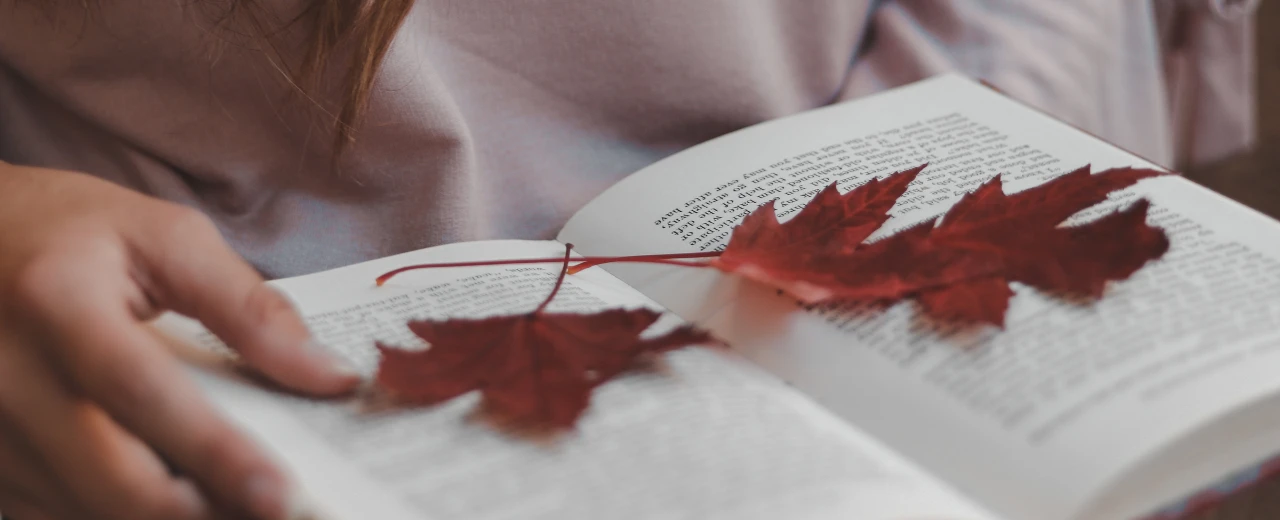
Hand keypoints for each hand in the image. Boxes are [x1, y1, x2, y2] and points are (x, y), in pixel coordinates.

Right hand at [0, 163, 360, 518]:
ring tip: (237, 508)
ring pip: (82, 510)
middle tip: (279, 515)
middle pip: (110, 477)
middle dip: (202, 512)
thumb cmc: (66, 231)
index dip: (213, 452)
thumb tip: (328, 374)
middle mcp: (5, 375)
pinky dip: (119, 517)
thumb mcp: (163, 237)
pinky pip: (51, 513)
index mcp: (55, 302)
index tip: (280, 494)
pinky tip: (181, 503)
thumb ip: (248, 306)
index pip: (141, 392)